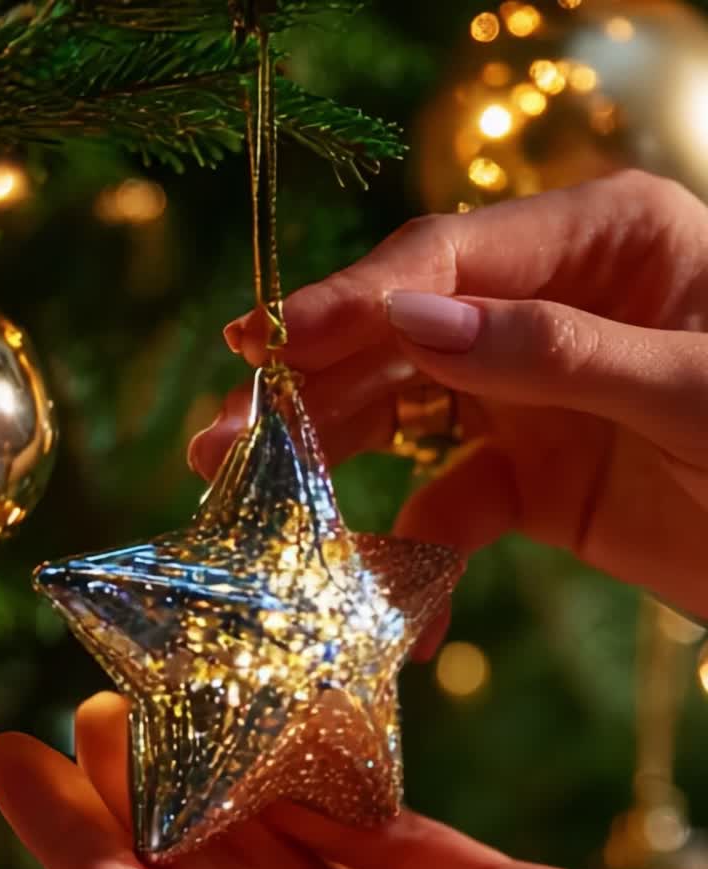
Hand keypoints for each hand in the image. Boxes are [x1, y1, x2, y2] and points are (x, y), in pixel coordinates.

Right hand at [190, 169, 707, 624]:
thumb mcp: (689, 388)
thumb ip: (552, 352)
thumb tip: (408, 325)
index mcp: (604, 240)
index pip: (450, 260)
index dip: (353, 302)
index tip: (265, 345)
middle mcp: (554, 309)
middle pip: (409, 340)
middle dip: (316, 393)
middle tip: (223, 444)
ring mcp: (537, 398)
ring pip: (412, 422)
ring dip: (339, 468)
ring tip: (259, 510)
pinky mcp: (535, 483)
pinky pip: (452, 510)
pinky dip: (418, 559)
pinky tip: (397, 613)